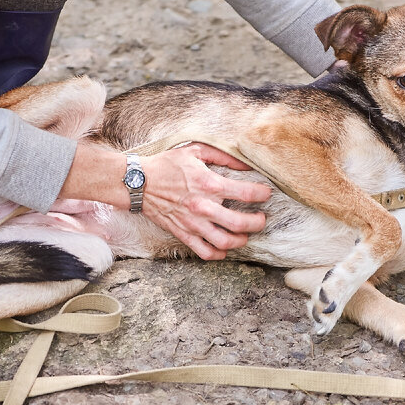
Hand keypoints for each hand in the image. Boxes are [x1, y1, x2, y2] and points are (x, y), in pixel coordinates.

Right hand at [140, 143, 271, 259]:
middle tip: (261, 219)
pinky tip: (224, 248)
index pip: (246, 193)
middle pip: (240, 223)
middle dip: (258, 223)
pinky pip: (205, 252)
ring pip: (225, 242)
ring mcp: (193, 223)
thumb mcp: (196, 151)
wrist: (138, 183)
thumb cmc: (167, 165)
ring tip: (245, 235)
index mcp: (209, 183)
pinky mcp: (183, 234)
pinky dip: (219, 254)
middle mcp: (203, 206)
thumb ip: (223, 155)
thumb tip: (245, 163)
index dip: (262, 194)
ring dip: (241, 241)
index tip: (265, 193)